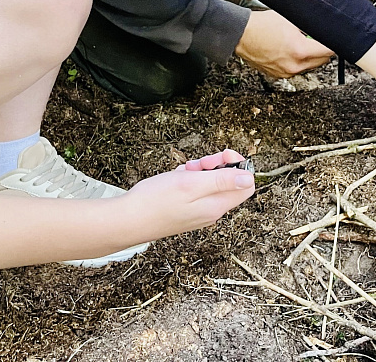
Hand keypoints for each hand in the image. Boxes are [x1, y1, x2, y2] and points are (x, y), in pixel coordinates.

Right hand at [125, 149, 255, 237]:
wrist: (126, 221)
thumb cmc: (155, 202)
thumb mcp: (193, 184)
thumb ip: (223, 181)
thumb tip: (249, 179)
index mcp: (216, 206)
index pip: (246, 185)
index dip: (238, 166)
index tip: (223, 155)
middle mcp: (210, 212)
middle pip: (227, 182)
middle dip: (215, 166)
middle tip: (198, 163)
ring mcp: (197, 213)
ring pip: (209, 184)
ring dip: (198, 172)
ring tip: (182, 172)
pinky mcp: (185, 211)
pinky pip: (194, 190)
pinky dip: (187, 180)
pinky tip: (173, 180)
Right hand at [235, 9, 334, 79]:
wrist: (240, 35)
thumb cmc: (261, 25)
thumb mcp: (291, 20)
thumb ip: (309, 26)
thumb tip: (322, 27)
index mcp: (300, 51)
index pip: (328, 51)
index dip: (334, 43)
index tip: (337, 39)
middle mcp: (294, 66)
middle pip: (322, 61)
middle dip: (323, 50)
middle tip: (319, 39)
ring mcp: (285, 72)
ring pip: (309, 66)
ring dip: (310, 56)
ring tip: (300, 43)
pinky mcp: (278, 75)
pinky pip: (295, 69)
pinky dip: (297, 61)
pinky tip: (289, 50)